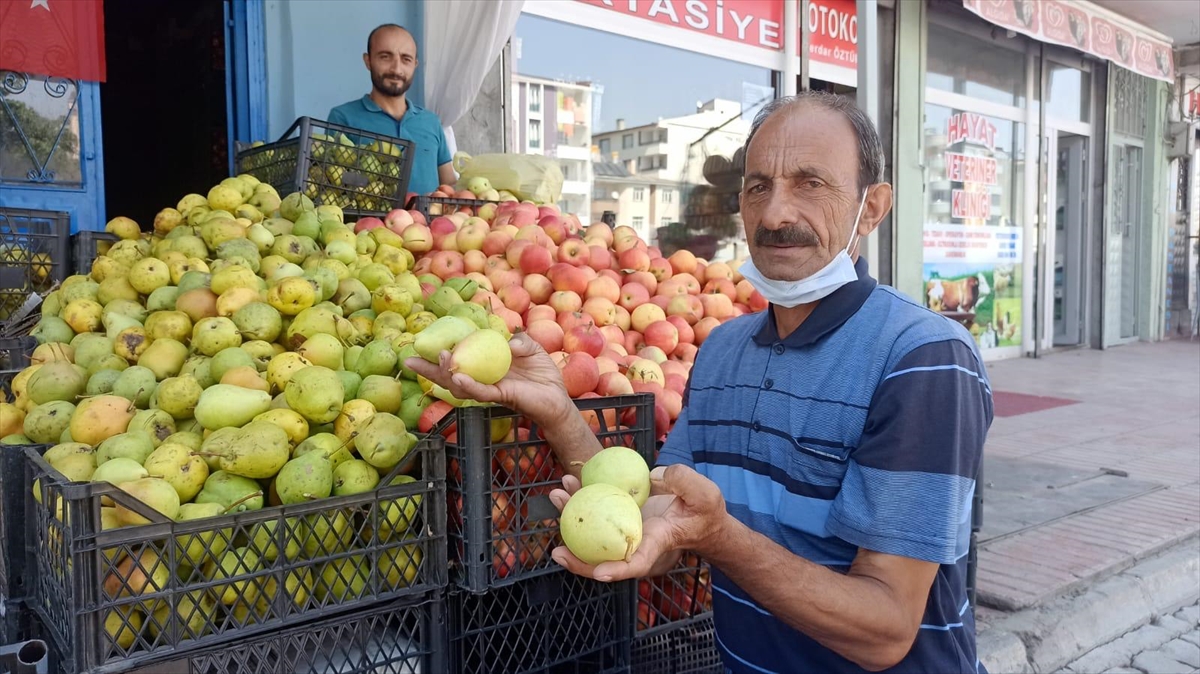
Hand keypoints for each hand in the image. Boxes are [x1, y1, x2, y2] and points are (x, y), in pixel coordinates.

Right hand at [403, 332, 570, 426]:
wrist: (558, 398)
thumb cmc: (542, 373)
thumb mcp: (531, 347)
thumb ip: (519, 339)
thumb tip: (508, 341)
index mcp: (485, 364)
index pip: (458, 358)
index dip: (438, 355)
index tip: (419, 346)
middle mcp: (482, 378)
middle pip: (449, 375)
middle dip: (428, 369)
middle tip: (411, 360)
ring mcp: (489, 388)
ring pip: (460, 385)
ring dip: (447, 373)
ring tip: (440, 358)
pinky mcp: (501, 397)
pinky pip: (480, 392)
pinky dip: (469, 386)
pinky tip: (458, 378)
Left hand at [548, 464, 727, 581]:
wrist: (702, 516)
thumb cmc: (706, 511)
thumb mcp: (705, 494)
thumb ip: (683, 482)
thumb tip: (653, 476)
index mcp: (657, 542)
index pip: (638, 562)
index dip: (618, 570)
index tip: (600, 572)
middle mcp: (636, 543)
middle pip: (603, 557)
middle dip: (577, 557)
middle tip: (557, 548)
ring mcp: (625, 531)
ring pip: (593, 534)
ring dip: (571, 516)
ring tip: (557, 494)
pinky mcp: (620, 516)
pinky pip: (596, 513)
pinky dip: (581, 500)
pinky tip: (571, 482)